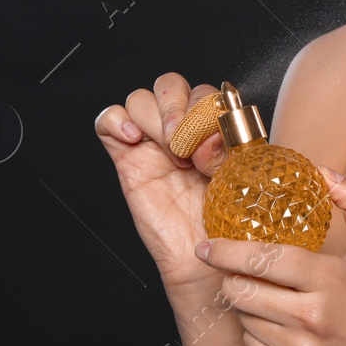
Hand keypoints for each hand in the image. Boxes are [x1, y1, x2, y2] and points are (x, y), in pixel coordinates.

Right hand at [94, 72, 229, 292]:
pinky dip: (116, 120)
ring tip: (170, 151)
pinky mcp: (126, 159)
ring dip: (155, 117)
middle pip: (170, 85)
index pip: (204, 92)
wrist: (203, 259)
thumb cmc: (227, 220)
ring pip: (141, 99)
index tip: (213, 143)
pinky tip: (133, 139)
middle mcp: (182, 131)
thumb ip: (228, 151)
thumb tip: (209, 136)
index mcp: (213, 128)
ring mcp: (152, 143)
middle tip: (186, 143)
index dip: (207, 109)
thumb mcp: (239, 179)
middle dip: (178, 107)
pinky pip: (107, 121)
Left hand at [196, 170, 345, 345]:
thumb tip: (323, 173)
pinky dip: (256, 332)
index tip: (206, 245)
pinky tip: (278, 323)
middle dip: (233, 277)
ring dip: (246, 304)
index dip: (228, 251)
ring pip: (243, 319)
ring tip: (268, 295)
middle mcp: (310, 317)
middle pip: (241, 291)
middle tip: (241, 269)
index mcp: (329, 279)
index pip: (264, 259)